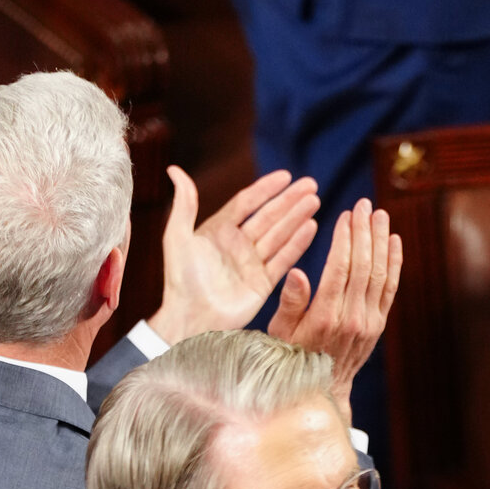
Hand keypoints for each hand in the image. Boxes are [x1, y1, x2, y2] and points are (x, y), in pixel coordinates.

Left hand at [148, 165, 320, 344]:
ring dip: (297, 218)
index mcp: (219, 230)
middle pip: (269, 216)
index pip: (247, 202)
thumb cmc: (180, 280)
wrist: (191, 319)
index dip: (266, 188)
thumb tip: (174, 169)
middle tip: (311, 184)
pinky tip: (311, 227)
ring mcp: (252, 264)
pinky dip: (297, 244)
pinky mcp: (263, 284)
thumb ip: (183, 203)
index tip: (286, 175)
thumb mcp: (177, 237)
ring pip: (279, 235)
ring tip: (315, 201)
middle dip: (290, 200)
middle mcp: (238, 245)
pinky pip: (283, 259)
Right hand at [268, 198, 401, 422]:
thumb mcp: (281, 332)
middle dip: (364, 232)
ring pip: (380, 275)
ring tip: (380, 215)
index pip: (340, 269)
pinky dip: (394, 264)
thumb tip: (297, 272)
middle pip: (363, 266)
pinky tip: (393, 241)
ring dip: (381, 241)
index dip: (345, 239)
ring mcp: (369, 323)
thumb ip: (290, 302)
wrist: (321, 390)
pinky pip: (390, 290)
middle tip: (364, 205)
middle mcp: (352, 319)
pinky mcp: (378, 326)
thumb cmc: (292, 357)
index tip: (346, 215)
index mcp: (325, 317)